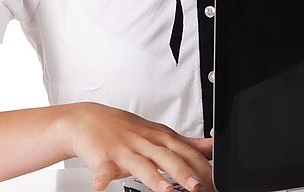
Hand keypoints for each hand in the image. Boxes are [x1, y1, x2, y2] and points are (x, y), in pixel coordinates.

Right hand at [61, 102, 214, 191]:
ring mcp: (124, 150)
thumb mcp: (159, 133)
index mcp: (160, 138)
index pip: (185, 152)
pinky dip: (102, 178)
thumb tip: (212, 148)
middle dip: (183, 172)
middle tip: (197, 187)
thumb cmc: (126, 128)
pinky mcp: (103, 157)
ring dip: (153, 177)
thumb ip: (186, 143)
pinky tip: (100, 187)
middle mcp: (145, 143)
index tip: (214, 182)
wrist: (90, 119)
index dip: (201, 167)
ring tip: (165, 190)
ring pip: (141, 164)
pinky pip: (103, 169)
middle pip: (167, 157)